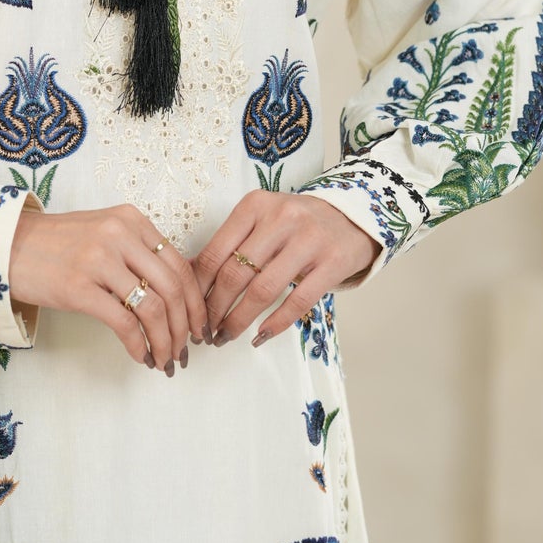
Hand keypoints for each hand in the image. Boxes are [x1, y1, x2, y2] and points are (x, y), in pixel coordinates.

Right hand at [9, 202, 208, 372]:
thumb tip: (176, 295)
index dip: (195, 302)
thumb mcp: (104, 232)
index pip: (179, 264)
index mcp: (131, 220)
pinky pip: (124, 323)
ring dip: (165, 341)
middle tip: (186, 350)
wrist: (8, 245)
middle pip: (172, 288)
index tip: (199, 326)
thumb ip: (138, 251)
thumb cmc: (58, 244)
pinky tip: (140, 356)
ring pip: (153, 308)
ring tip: (165, 359)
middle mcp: (120, 234)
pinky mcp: (79, 287)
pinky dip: (139, 345)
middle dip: (185, 327)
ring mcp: (99, 260)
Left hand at [190, 189, 381, 347]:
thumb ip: (230, 243)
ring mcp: (309, 240)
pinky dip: (275, 323)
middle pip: (235, 274)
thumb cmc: (297, 223)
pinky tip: (260, 335)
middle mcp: (280, 218)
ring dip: (239, 320)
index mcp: (255, 206)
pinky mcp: (333, 262)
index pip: (215, 252)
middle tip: (205, 330)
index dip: (198, 287)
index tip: (189, 308)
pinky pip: (298, 301)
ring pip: (263, 290)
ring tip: (226, 336)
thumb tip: (189, 275)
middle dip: (215, 309)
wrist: (353, 215)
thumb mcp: (262, 220)